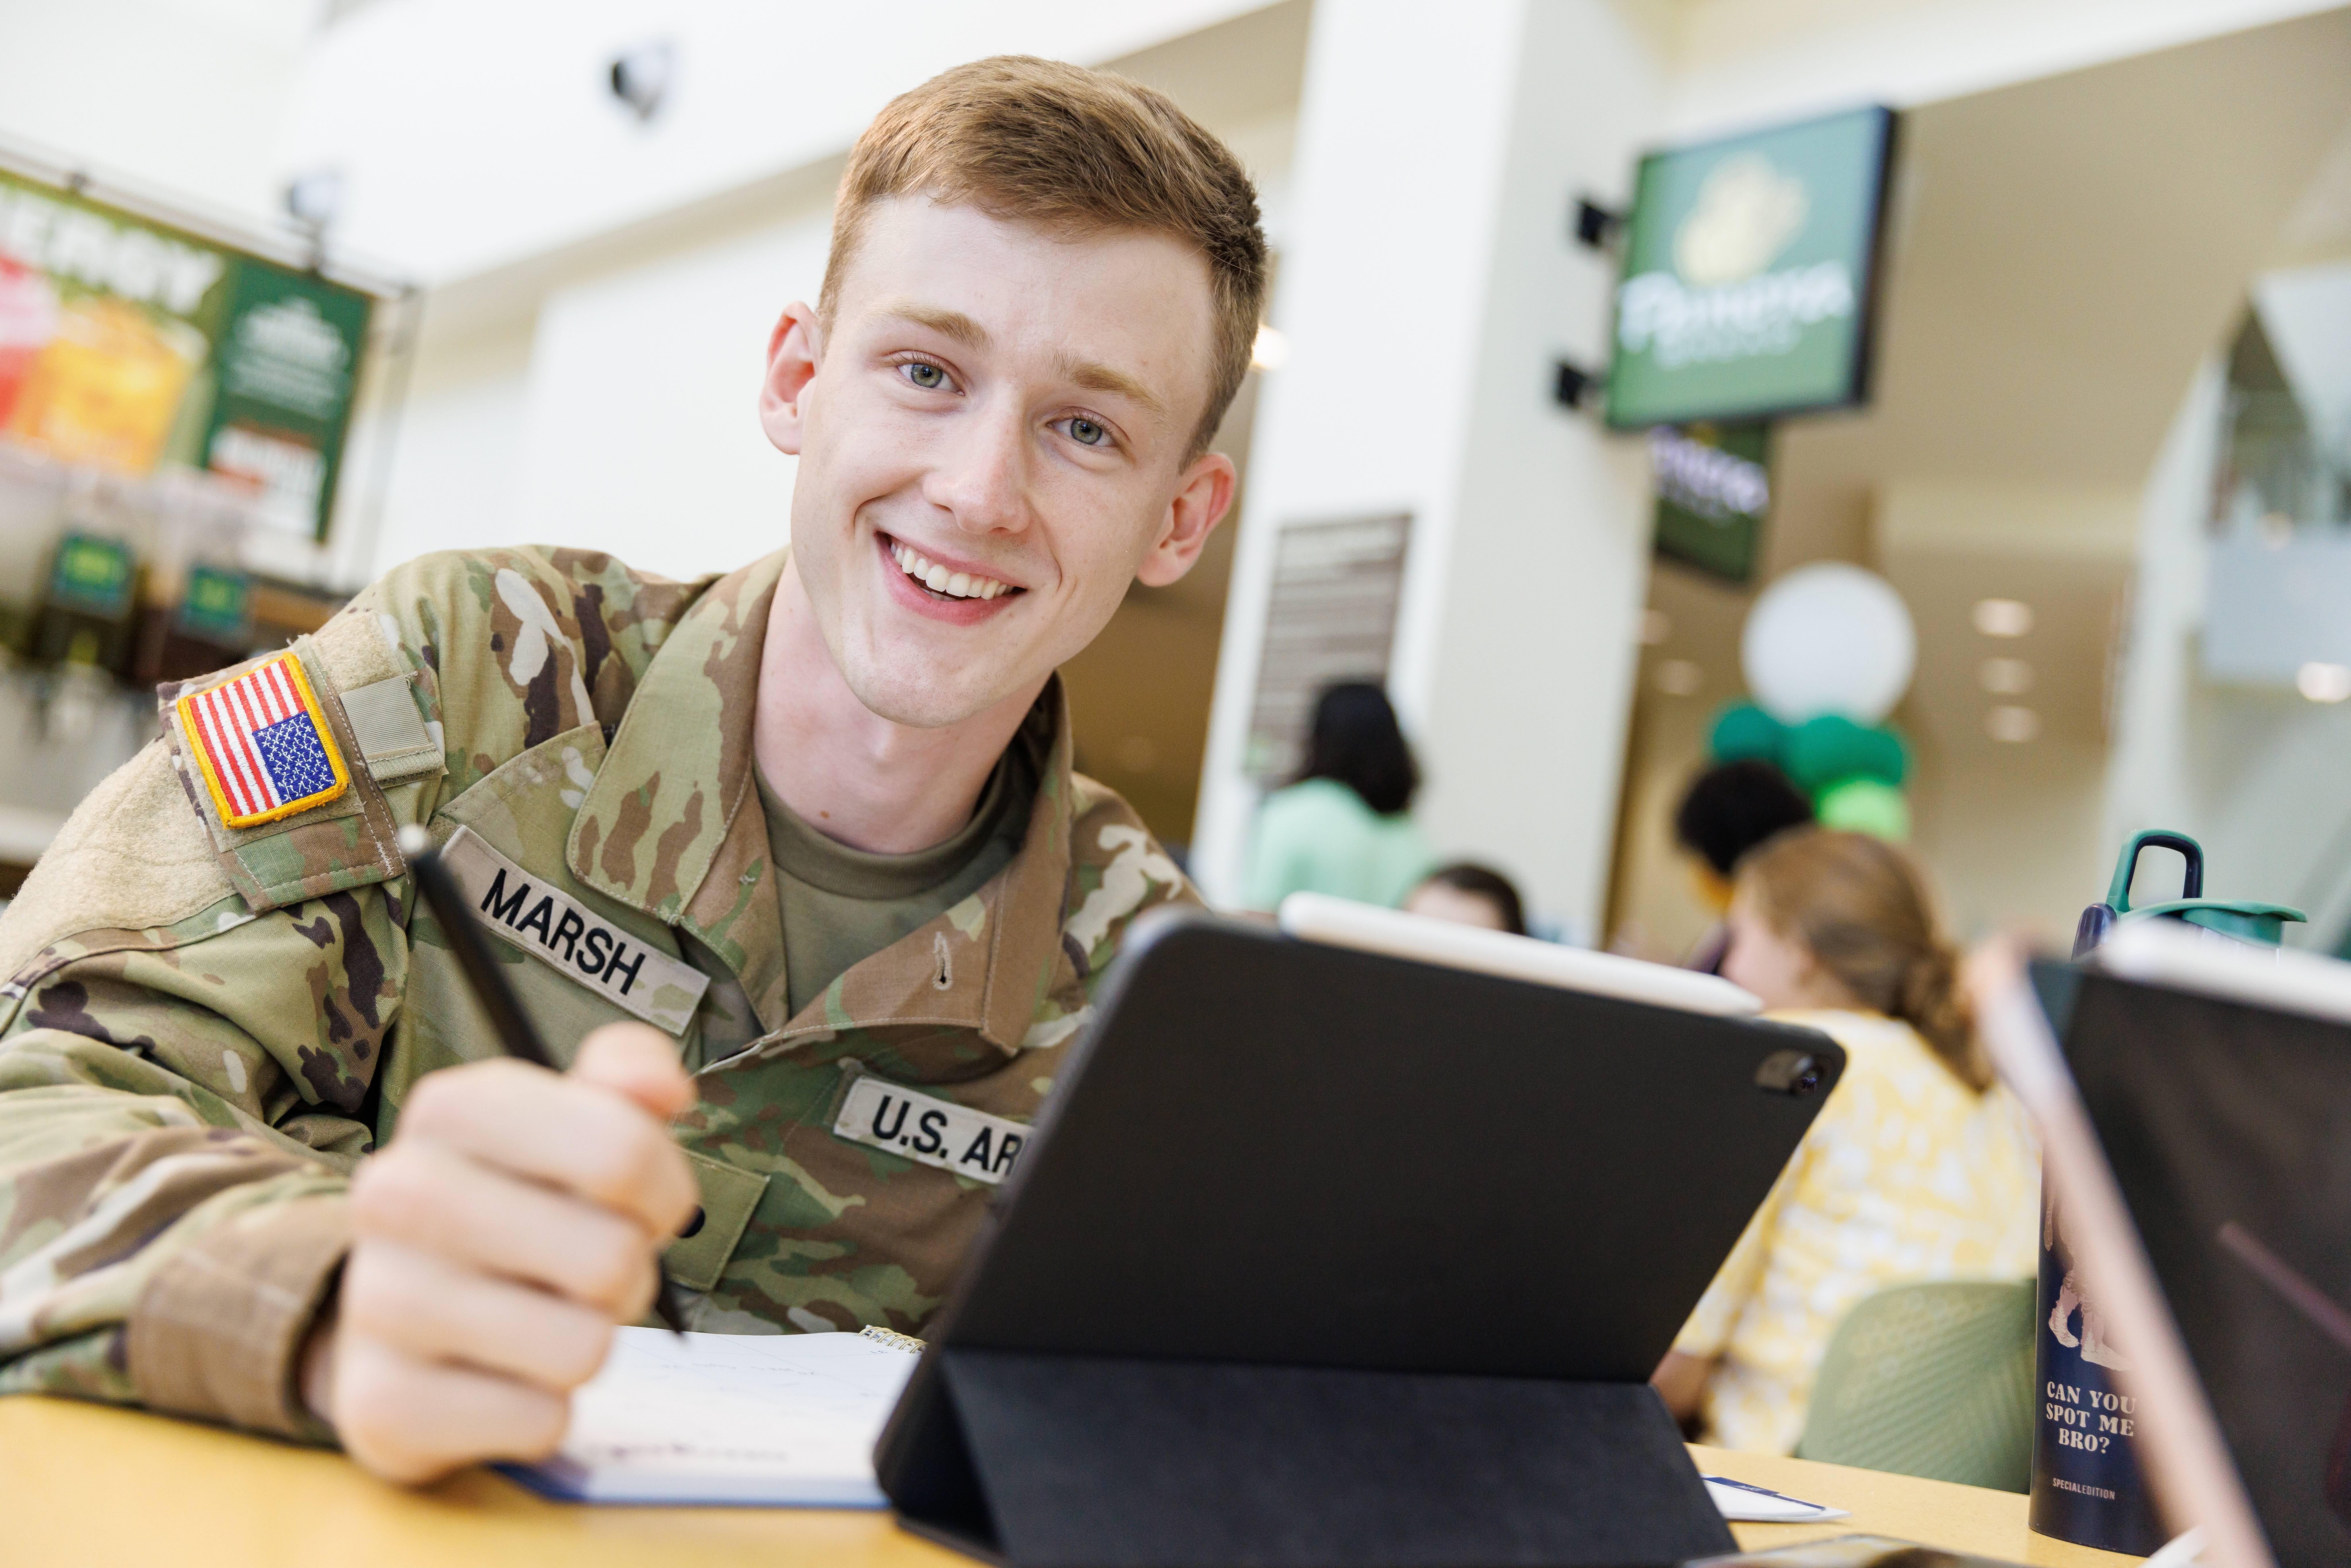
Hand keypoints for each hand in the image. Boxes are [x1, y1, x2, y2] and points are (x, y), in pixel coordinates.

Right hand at [310, 1023, 697, 1483]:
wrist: (406, 1317)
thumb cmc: (517, 1205)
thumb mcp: (573, 1120)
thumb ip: (630, 1074)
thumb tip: (665, 1089)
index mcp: (448, 1109)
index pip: (624, 1154)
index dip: (662, 1191)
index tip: (633, 1203)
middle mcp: (394, 1194)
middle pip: (610, 1257)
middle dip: (625, 1273)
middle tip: (584, 1271)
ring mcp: (376, 1302)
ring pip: (581, 1347)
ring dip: (587, 1343)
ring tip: (542, 1319)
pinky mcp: (382, 1405)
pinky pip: (540, 1420)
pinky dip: (544, 1410)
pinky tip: (501, 1377)